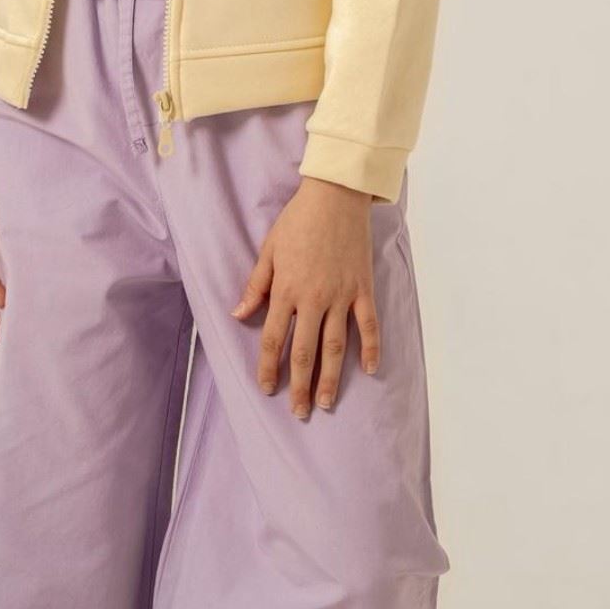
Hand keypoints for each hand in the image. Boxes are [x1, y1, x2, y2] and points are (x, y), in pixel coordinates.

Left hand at [230, 176, 377, 416]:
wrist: (335, 196)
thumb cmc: (298, 220)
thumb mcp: (269, 250)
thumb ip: (256, 286)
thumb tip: (238, 316)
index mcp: (286, 289)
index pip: (274, 339)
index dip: (269, 367)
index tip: (267, 388)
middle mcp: (313, 298)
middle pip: (304, 351)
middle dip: (300, 385)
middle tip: (299, 412)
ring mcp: (341, 295)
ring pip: (335, 346)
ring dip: (331, 378)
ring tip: (327, 403)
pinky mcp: (363, 288)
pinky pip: (368, 324)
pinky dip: (370, 347)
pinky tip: (370, 369)